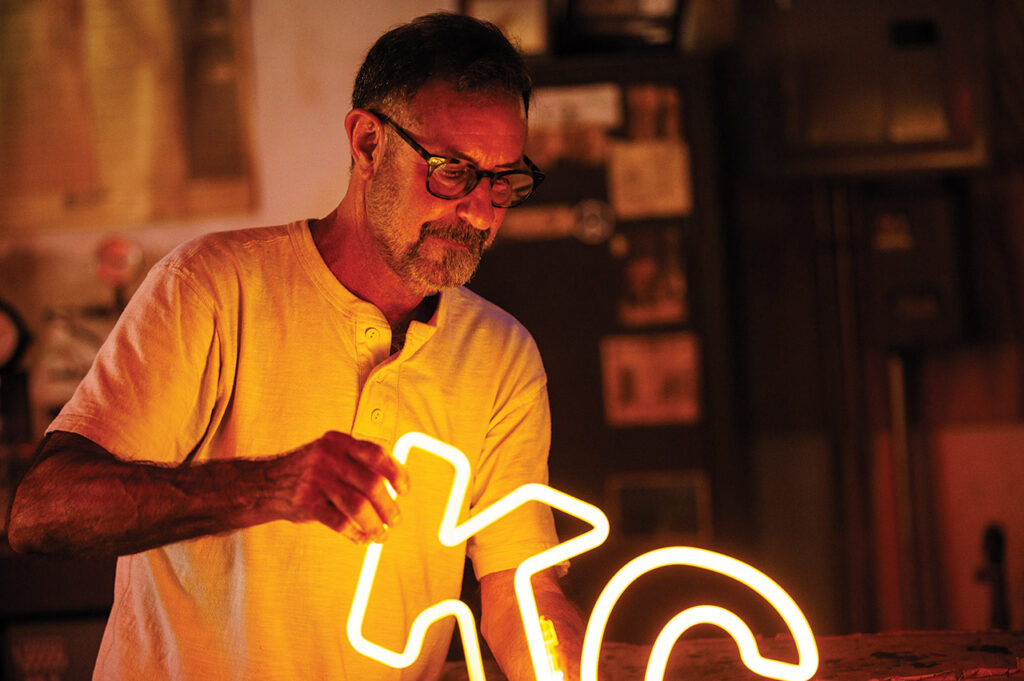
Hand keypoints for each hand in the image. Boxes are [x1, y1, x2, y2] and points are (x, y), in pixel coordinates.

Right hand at [270, 431, 409, 543]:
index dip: (396, 473)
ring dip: (375, 525)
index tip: (404, 490)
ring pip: (358, 506)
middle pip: (371, 484)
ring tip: (380, 534)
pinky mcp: (307, 503)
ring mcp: (316, 479)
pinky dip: (355, 533)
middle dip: (388, 507)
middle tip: (394, 520)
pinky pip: (340, 522)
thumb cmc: (307, 469)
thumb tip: (394, 484)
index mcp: (339, 442)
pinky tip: (361, 538)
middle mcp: (328, 457)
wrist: (267, 482)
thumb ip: (359, 462)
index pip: (377, 454)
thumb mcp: (331, 453)